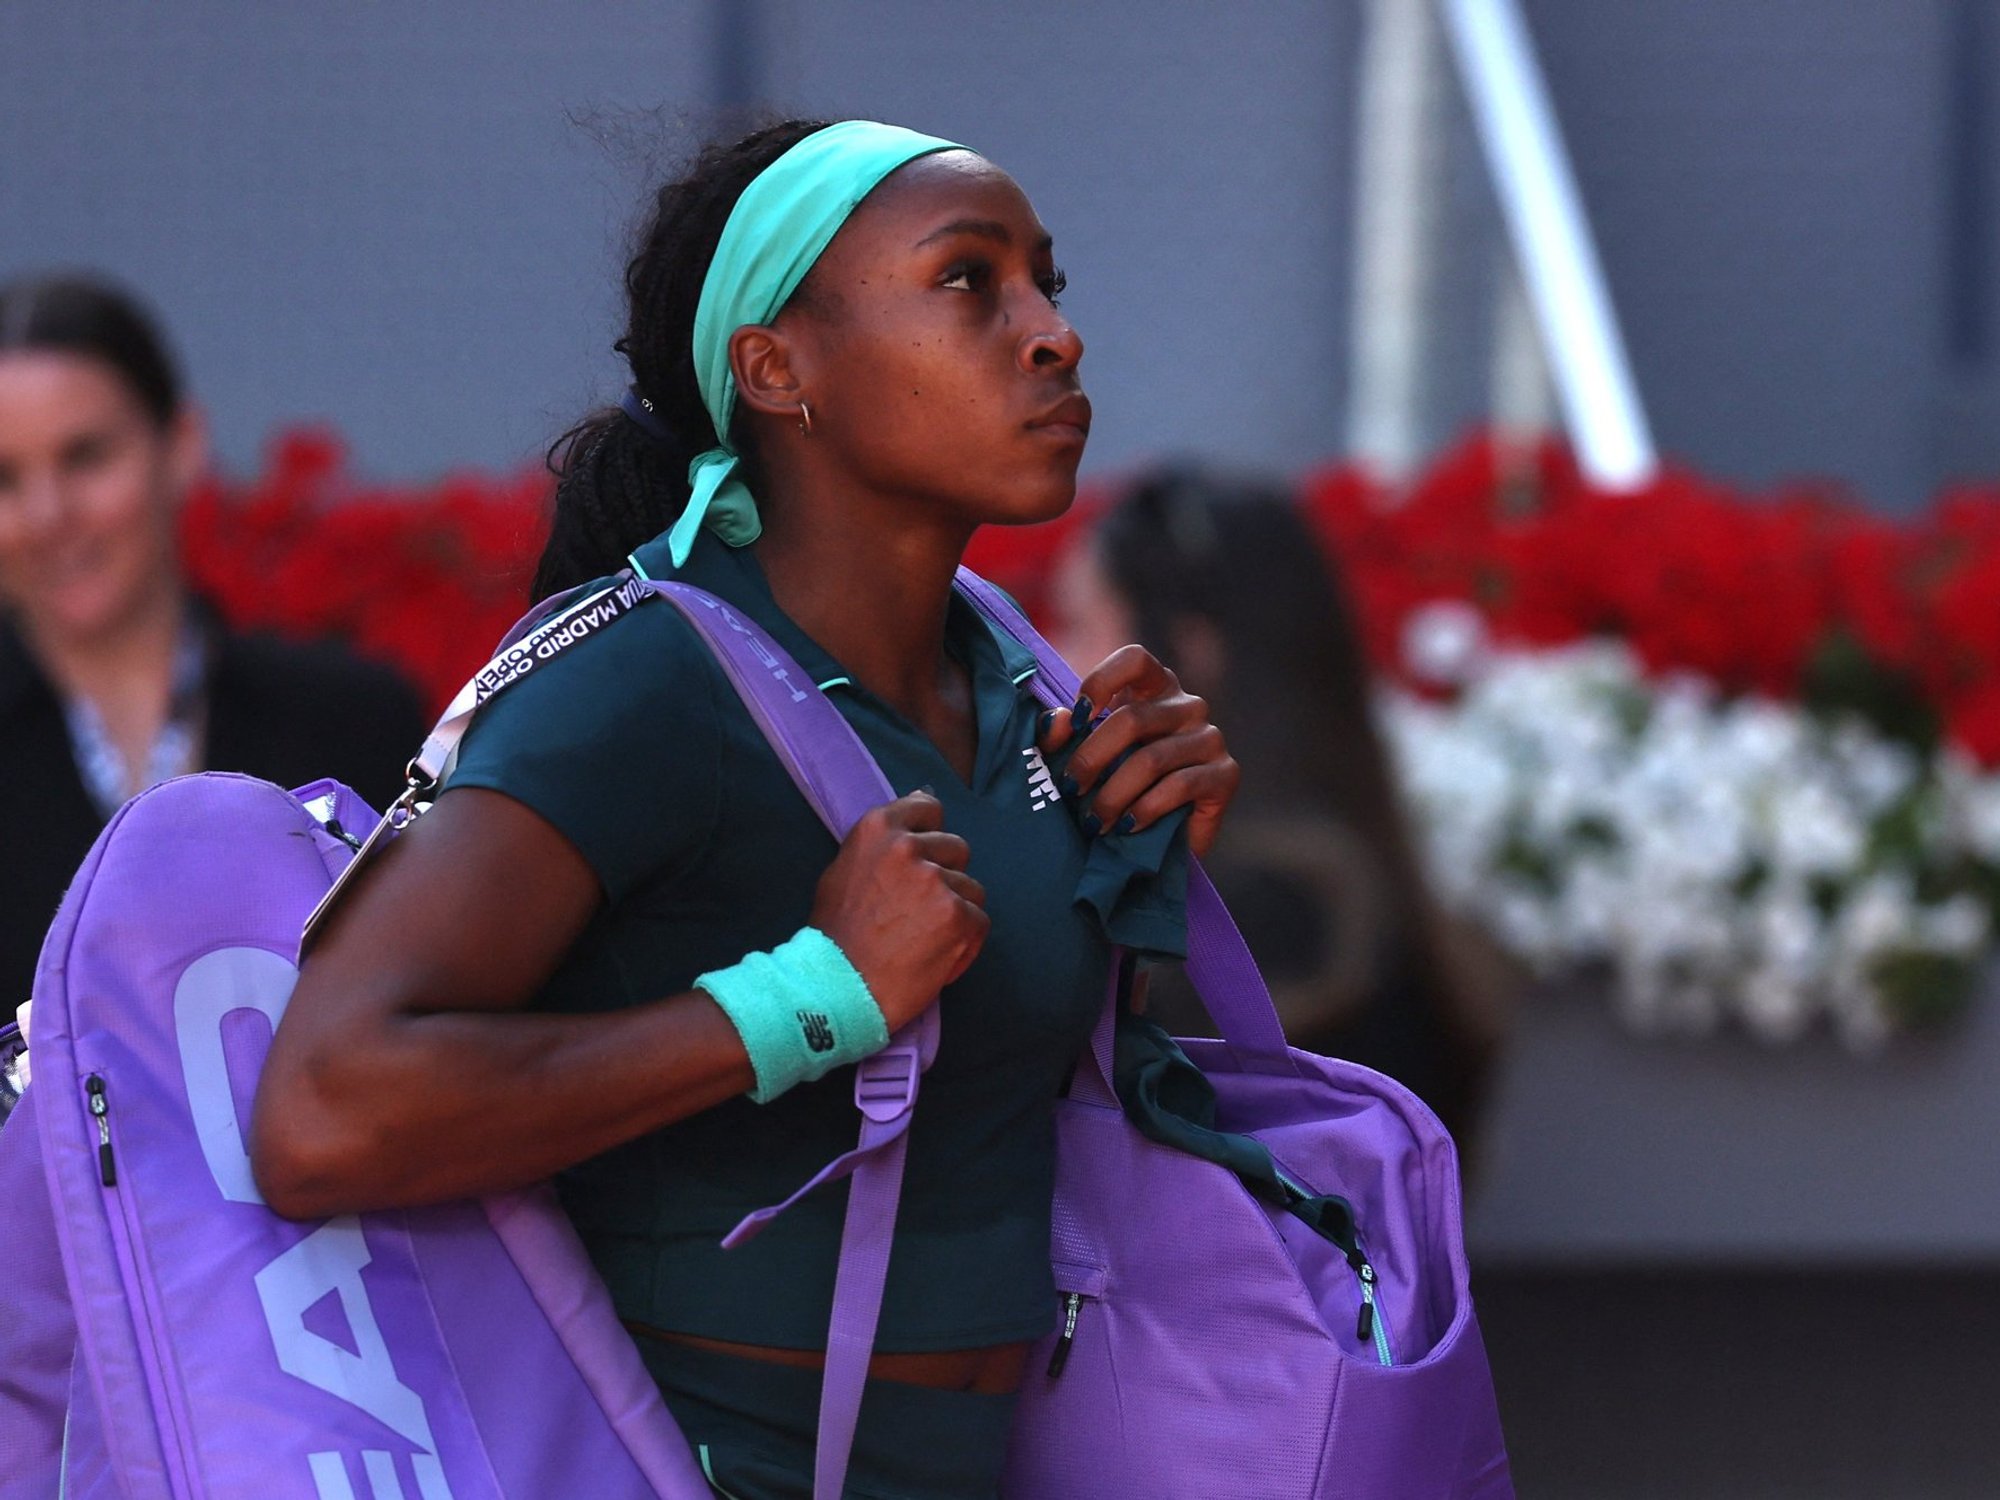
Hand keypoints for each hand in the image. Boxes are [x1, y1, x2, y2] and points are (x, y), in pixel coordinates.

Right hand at [809, 791, 988, 1027]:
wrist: (836, 988)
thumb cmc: (836, 934)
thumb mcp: (845, 870)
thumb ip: (883, 842)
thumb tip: (918, 801)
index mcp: (878, 829)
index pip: (928, 809)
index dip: (930, 834)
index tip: (923, 857)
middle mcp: (909, 847)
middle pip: (956, 848)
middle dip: (945, 876)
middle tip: (917, 910)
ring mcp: (936, 881)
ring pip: (971, 888)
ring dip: (955, 912)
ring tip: (923, 938)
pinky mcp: (958, 916)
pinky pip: (979, 921)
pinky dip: (965, 942)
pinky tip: (936, 957)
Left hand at [1040, 646, 1239, 857]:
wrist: (1163, 839)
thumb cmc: (1119, 786)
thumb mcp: (1087, 754)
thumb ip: (1067, 732)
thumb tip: (1059, 720)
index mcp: (1155, 687)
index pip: (1135, 659)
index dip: (1102, 681)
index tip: (1077, 718)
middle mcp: (1188, 705)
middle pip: (1132, 719)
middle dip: (1091, 759)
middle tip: (1070, 789)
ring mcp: (1210, 737)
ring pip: (1151, 760)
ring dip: (1112, 795)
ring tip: (1093, 822)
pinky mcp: (1226, 774)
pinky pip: (1179, 786)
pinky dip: (1144, 809)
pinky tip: (1126, 826)